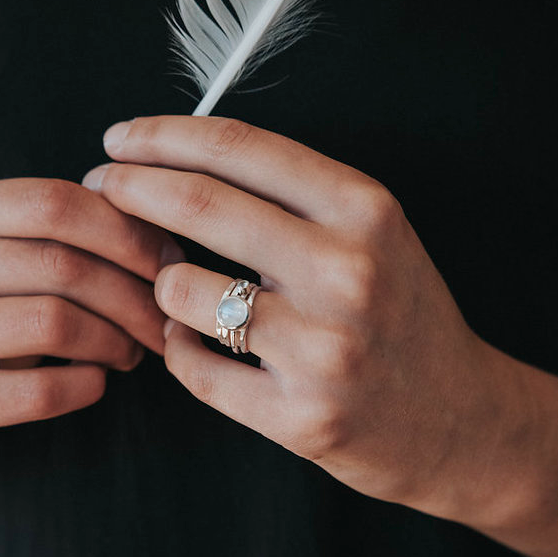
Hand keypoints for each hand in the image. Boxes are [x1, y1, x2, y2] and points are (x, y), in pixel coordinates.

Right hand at [0, 178, 181, 487]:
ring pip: (54, 321)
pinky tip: (96, 384)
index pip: (51, 201)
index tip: (171, 262)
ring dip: (116, 340)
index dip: (127, 230)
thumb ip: (53, 242)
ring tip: (132, 353)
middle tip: (164, 321)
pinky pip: (39, 391)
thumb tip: (164, 236)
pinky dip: (86, 386)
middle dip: (134, 293)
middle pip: (60, 262)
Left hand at [83, 117, 518, 515]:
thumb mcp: (374, 235)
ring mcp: (324, 349)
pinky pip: (192, 368)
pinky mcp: (299, 416)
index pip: (239, 148)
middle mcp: (348, 272)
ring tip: (174, 289)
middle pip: (197, 204)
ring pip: (182, 291)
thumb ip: (293, 197)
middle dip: (128, 189)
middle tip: (100, 187)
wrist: (457, 420)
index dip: (162, 136)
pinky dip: (176, 349)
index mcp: (365, 211)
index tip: (120, 138)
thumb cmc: (401, 317)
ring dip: (160, 284)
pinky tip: (191, 341)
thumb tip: (179, 163)